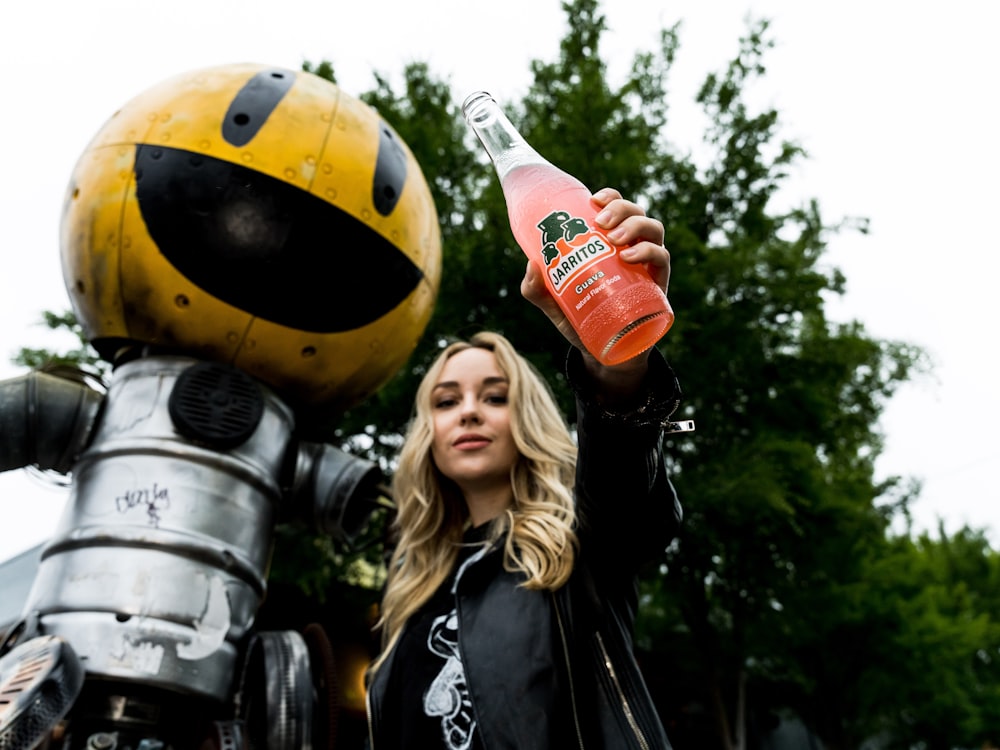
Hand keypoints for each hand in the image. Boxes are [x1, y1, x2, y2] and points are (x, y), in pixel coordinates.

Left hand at [520, 187, 670, 366]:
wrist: (605, 353)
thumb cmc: (582, 320)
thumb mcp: (554, 303)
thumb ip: (536, 288)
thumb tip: (530, 264)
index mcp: (610, 242)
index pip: (616, 207)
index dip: (609, 197)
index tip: (593, 200)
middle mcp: (632, 246)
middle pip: (636, 211)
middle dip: (620, 208)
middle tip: (601, 223)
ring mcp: (648, 263)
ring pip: (653, 228)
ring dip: (635, 225)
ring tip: (615, 239)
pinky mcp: (658, 283)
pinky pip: (662, 257)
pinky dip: (649, 251)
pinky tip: (630, 257)